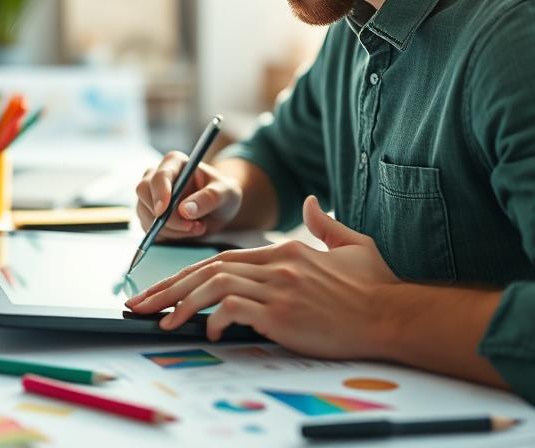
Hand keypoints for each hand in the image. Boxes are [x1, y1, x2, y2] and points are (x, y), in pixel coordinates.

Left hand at [125, 196, 400, 357]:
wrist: (393, 314)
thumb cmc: (376, 286)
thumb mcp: (353, 245)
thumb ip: (325, 223)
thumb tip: (311, 202)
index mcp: (286, 250)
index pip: (224, 257)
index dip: (188, 271)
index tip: (165, 287)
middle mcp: (277, 265)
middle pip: (209, 269)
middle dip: (168, 287)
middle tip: (141, 304)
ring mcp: (279, 288)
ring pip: (215, 285)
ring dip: (182, 304)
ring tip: (162, 322)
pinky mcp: (284, 313)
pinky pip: (235, 310)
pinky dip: (215, 319)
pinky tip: (208, 331)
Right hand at [134, 152, 242, 239]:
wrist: (219, 209)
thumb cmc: (223, 193)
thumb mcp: (226, 193)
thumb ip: (209, 198)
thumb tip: (185, 210)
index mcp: (175, 162)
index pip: (159, 174)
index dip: (159, 192)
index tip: (163, 211)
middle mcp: (158, 176)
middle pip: (143, 192)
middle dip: (165, 216)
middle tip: (190, 226)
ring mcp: (151, 196)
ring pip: (145, 214)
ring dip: (171, 229)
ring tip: (197, 227)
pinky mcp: (149, 215)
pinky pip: (149, 229)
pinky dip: (168, 236)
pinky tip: (187, 232)